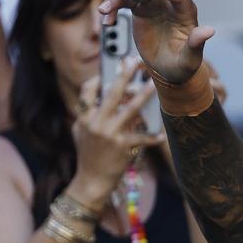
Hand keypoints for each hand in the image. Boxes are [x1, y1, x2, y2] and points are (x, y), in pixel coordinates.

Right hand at [67, 59, 164, 207]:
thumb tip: (101, 95)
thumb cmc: (88, 155)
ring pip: (130, 110)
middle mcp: (96, 123)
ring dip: (144, 96)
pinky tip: (162, 134)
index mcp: (84, 117)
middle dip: (124, 76)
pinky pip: (142, 137)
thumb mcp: (80, 132)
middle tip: (134, 62)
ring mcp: (110, 134)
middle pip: (112, 94)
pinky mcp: (123, 147)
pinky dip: (153, 136)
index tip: (110, 68)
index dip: (99, 78)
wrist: (91, 180)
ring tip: (154, 86)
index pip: (88, 91)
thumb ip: (88, 114)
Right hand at [97, 0, 215, 85]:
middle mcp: (170, 3)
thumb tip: (210, 30)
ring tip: (104, 10)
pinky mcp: (140, 10)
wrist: (169, 70)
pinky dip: (114, 8)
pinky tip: (106, 21)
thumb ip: (196, 44)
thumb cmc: (183, 65)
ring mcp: (154, 4)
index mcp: (186, 12)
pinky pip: (124, 1)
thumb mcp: (190, 59)